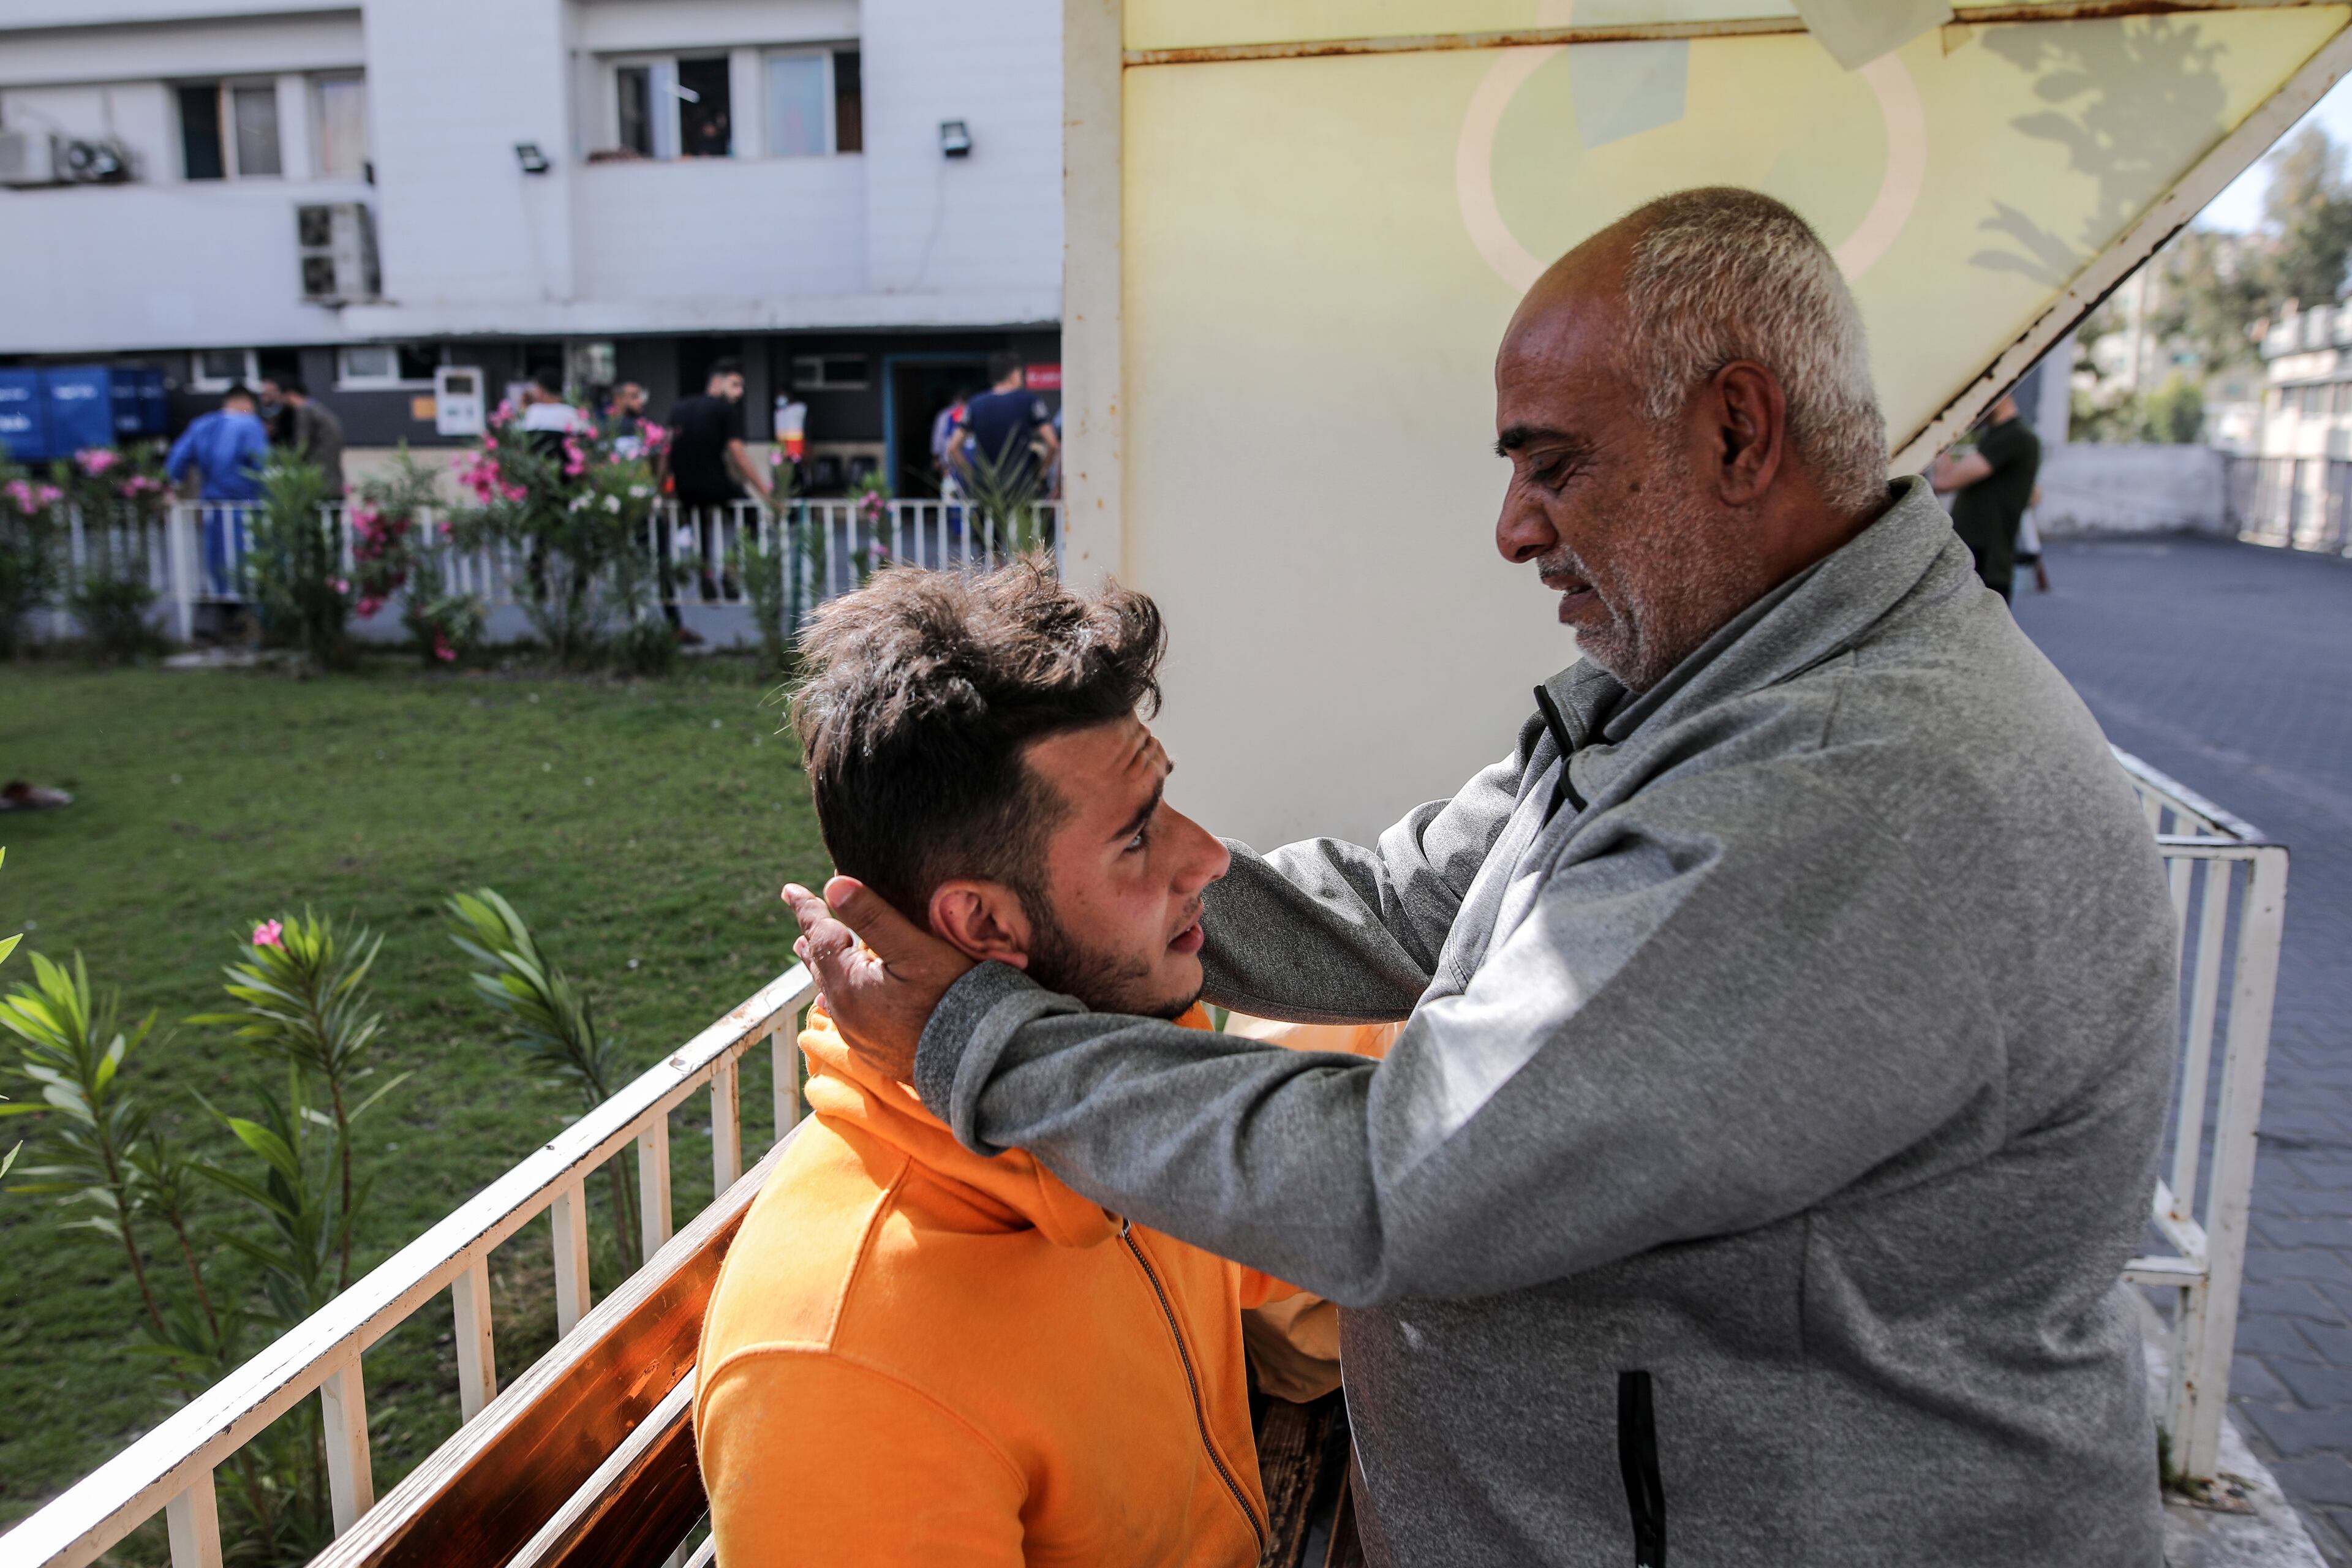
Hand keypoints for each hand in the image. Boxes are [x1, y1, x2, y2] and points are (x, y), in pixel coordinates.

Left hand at [784, 877, 974, 1083]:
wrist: (973, 1059)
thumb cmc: (950, 998)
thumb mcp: (915, 949)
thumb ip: (873, 917)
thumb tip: (833, 884)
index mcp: (849, 982)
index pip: (820, 935)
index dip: (806, 908)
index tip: (790, 889)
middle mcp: (845, 1010)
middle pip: (821, 962)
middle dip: (811, 934)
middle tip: (800, 911)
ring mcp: (858, 1033)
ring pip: (830, 988)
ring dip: (820, 963)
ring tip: (805, 948)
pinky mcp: (873, 1048)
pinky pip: (844, 1014)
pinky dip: (834, 995)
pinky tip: (830, 1001)